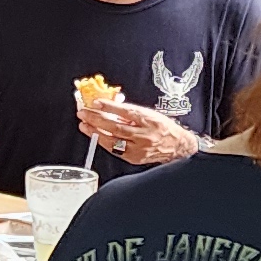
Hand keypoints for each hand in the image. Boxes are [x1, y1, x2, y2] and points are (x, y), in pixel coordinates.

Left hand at [77, 96, 197, 167]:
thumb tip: (109, 106)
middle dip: (96, 120)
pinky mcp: (135, 158)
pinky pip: (115, 150)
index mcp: (148, 120)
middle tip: (83, 114)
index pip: (126, 112)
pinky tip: (95, 136)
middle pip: (116, 127)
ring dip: (95, 133)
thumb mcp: (149, 114)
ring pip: (113, 141)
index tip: (96, 102)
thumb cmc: (162, 127)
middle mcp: (144, 134)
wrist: (177, 146)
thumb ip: (130, 111)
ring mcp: (139, 148)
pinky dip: (104, 142)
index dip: (110, 107)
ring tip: (84, 125)